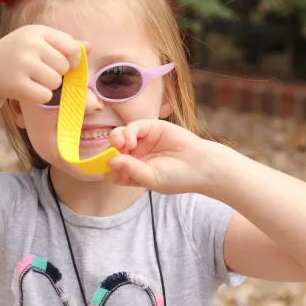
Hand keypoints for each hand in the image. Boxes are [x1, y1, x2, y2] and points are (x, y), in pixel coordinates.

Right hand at [0, 25, 86, 104]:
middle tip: (41, 72)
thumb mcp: (39, 42)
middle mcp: (30, 44)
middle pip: (64, 67)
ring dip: (49, 86)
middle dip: (58, 73)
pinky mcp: (17, 83)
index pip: (72, 48)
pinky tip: (29, 89)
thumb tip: (89, 47)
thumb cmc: (20, 55)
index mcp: (39, 31)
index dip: (74, 61)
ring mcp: (22, 63)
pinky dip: (41, 97)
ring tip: (34, 79)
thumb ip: (64, 44)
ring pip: (55, 82)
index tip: (66, 65)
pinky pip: (45, 96)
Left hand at [108, 119, 222, 194]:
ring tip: (123, 145)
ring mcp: (142, 141)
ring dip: (116, 139)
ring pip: (119, 136)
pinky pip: (132, 127)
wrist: (200, 165)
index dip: (106, 168)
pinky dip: (127, 132)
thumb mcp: (150, 178)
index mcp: (133, 172)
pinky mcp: (150, 128)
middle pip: (113, 151)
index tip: (105, 168)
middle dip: (110, 151)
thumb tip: (109, 161)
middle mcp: (135, 156)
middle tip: (115, 153)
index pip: (112, 169)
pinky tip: (131, 140)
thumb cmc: (177, 177)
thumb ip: (130, 170)